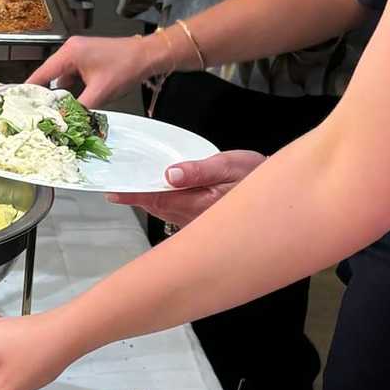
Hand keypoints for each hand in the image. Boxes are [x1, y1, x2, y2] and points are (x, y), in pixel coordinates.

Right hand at [26, 31, 156, 108]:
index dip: (29, 89)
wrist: (147, 56)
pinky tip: (73, 103)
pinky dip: (72, 90)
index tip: (18, 101)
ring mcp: (80, 54)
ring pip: (63, 78)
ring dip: (61, 94)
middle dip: (46, 95)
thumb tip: (65, 121)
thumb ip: (79, 108)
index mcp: (70, 53)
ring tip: (55, 111)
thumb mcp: (99, 93)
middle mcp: (71, 51)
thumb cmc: (126, 67)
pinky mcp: (88, 60)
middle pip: (50, 76)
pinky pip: (73, 77)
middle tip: (37, 112)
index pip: (42, 73)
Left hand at [112, 148, 260, 227]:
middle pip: (156, 207)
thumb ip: (200, 170)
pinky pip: (176, 215)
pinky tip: (162, 195)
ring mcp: (197, 224)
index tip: (113, 193)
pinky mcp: (203, 223)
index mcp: (196, 203)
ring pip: (164, 213)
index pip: (155, 199)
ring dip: (149, 202)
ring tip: (133, 191)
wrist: (276, 197)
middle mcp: (193, 218)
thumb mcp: (230, 166)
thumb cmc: (255, 177)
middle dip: (137, 199)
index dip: (132, 196)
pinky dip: (164, 205)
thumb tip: (170, 174)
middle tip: (117, 189)